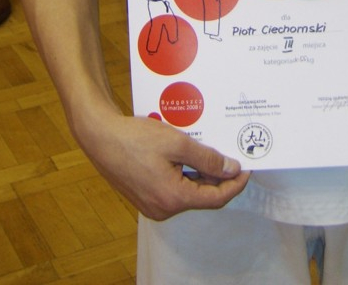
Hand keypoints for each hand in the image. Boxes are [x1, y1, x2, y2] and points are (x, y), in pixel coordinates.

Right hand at [76, 106, 249, 219]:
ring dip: (201, 174)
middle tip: (229, 154)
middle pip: (202, 196)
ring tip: (209, 150)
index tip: (246, 169)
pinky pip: (174, 190)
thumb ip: (206, 159)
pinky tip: (188, 155)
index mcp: (173, 198)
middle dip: (218, 177)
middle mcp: (163, 209)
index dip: (234, 184)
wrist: (100, 137)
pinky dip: (185, 175)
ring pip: (188, 192)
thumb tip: (230, 169)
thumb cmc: (135, 138)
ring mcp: (153, 205)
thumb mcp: (177, 143)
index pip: (215, 198)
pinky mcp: (145, 197)